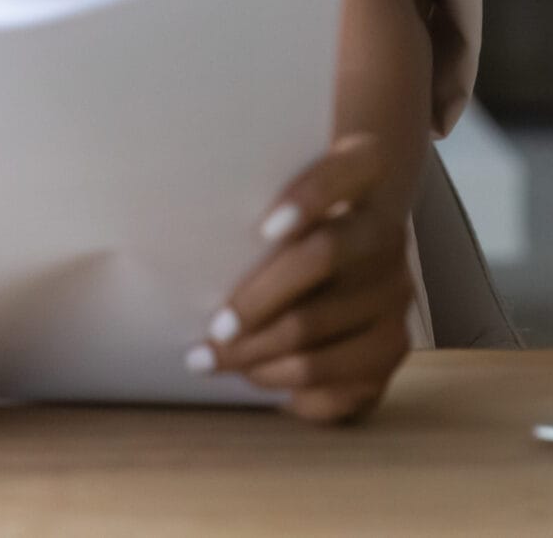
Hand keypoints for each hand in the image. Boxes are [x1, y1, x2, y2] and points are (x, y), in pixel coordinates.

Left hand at [192, 133, 413, 424]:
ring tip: (211, 359)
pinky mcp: (395, 345)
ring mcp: (398, 291)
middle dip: (258, 300)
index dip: (312, 195)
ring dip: (256, 353)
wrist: (344, 260)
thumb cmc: (281, 225)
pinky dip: (285, 382)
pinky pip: (336, 378)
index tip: (264, 227)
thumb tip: (155, 220)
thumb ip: (238, 198)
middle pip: (324, 258)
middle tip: (212, 328)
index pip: (345, 169)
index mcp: (362, 173)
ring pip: (319, 332)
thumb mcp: (267, 198)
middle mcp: (388, 230)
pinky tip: (253, 377)